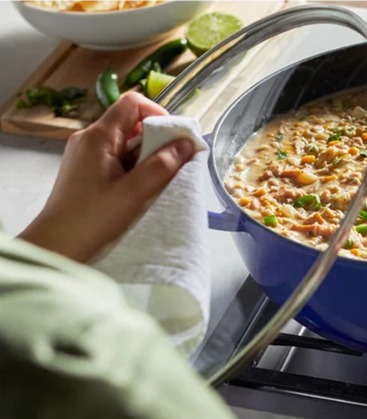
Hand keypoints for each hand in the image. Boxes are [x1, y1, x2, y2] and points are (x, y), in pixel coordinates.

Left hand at [19, 92, 195, 262]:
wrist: (57, 246)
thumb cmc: (93, 218)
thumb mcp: (135, 192)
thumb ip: (163, 165)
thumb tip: (188, 143)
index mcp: (99, 136)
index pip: (132, 103)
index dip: (158, 113)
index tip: (174, 137)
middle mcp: (89, 139)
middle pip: (130, 122)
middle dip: (156, 138)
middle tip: (171, 163)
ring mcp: (85, 154)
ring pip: (124, 142)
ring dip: (145, 156)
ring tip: (156, 180)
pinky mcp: (85, 170)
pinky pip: (115, 158)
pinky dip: (132, 167)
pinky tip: (138, 188)